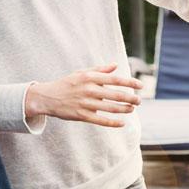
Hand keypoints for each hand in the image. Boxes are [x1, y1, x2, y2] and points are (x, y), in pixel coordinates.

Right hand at [24, 63, 141, 126]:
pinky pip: (101, 120)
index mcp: (91, 77)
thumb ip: (100, 69)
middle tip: (139, 100)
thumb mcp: (82, 72)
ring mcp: (86, 103)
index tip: (141, 85)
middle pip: (116, 95)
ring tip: (132, 109)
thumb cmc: (67, 83)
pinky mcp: (82, 115)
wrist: (48, 97)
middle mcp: (89, 90)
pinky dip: (113, 122)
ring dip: (124, 109)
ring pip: (110, 108)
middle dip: (131, 98)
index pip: (115, 80)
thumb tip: (115, 65)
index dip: (130, 83)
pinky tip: (122, 123)